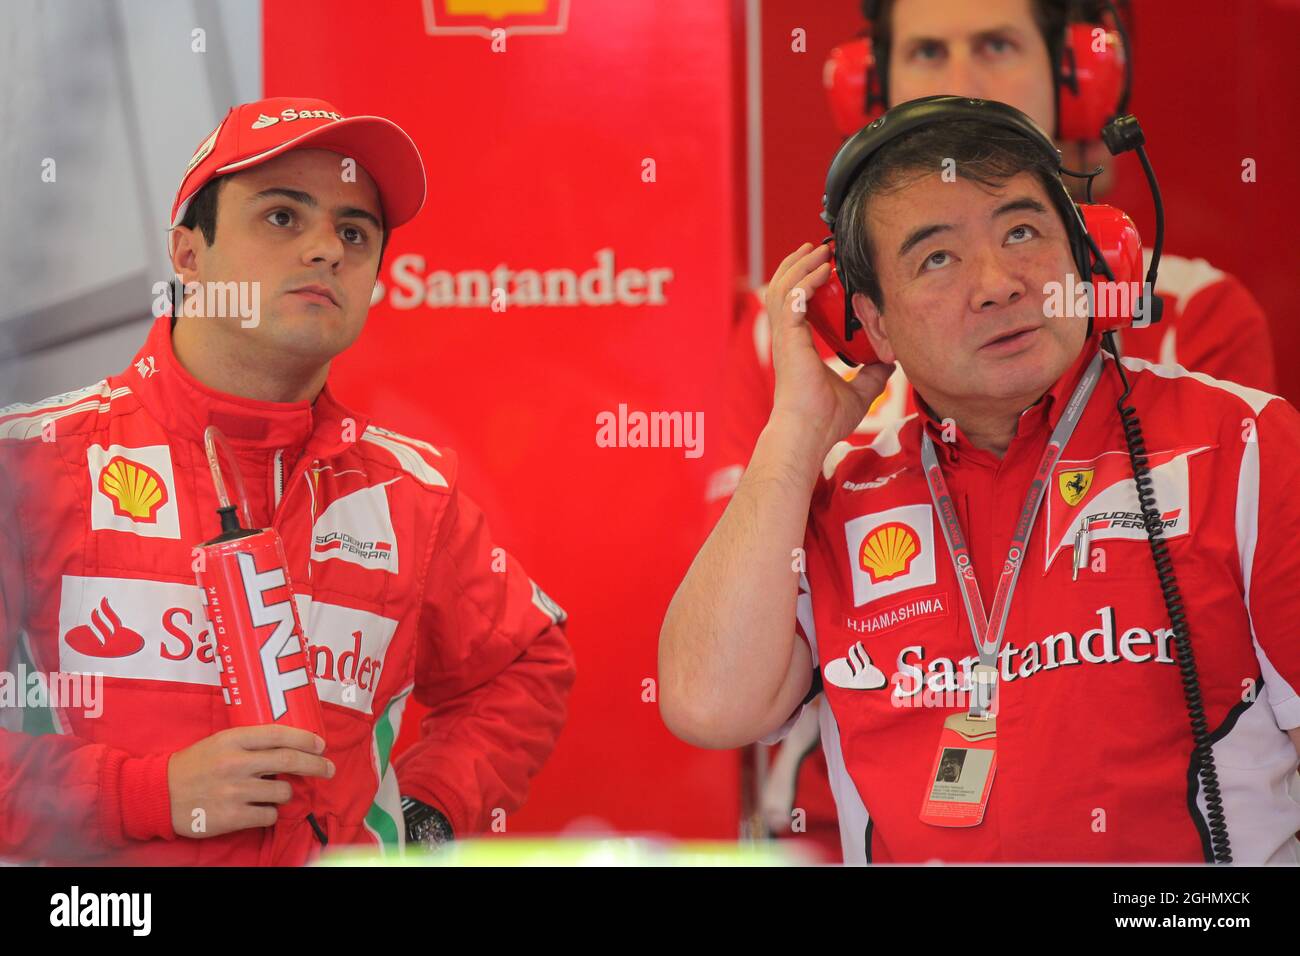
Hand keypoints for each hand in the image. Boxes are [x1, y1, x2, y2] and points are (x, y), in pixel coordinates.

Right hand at [167, 725, 333, 838]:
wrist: (159, 794)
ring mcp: (235, 791)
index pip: (279, 734)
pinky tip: (257, 808)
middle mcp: (236, 763)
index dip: (305, 739)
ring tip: (270, 792)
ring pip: (283, 792)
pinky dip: (270, 813)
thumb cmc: (194, 765)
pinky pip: (270, 815)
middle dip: (316, 765)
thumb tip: (290, 745)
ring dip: (285, 793)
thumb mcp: (220, 742)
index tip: (321, 745)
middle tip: (329, 769)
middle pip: (290, 761)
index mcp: (233, 739)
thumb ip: (251, 742)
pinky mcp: (232, 816)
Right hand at [765, 243, 895, 458]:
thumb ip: (872, 376)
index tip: (821, 267)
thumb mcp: (859, 392)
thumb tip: (890, 364)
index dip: (804, 282)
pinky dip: (805, 281)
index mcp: (797, 346)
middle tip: (816, 249)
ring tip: (817, 250)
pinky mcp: (788, 339)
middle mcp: (787, 338)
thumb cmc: (825, 419)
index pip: (795, 305)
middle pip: (783, 289)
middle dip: (798, 265)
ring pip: (783, 288)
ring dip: (800, 266)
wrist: (808, 431)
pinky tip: (821, 271)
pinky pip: (792, 299)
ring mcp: (785, 337)